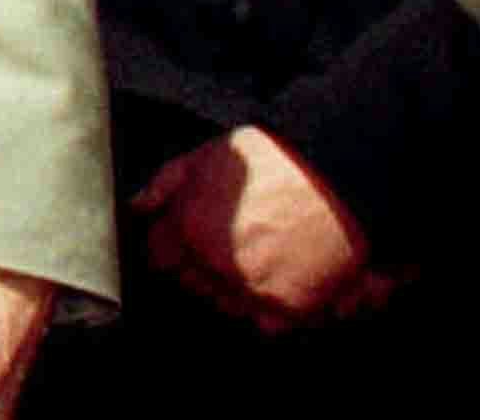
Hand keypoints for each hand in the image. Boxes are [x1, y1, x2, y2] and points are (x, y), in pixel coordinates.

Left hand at [130, 127, 388, 329]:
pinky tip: (281, 279)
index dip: (172, 246)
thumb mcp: (208, 156)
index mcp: (190, 229)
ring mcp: (253, 289)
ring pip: (227, 305)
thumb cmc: (277, 162)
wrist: (341, 178)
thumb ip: (166, 185)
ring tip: (261, 258)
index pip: (160, 257)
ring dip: (235, 291)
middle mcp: (216, 265)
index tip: (186, 239)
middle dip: (203, 268)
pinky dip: (270, 310)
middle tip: (233, 244)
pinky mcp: (290, 307)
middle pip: (193, 283)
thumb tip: (138, 207)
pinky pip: (266, 323)